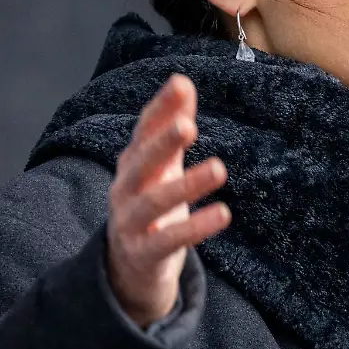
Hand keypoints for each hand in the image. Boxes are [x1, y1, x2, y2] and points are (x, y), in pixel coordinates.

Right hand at [106, 74, 229, 327]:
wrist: (127, 268)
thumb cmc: (150, 204)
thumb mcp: (162, 165)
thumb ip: (172, 126)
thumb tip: (182, 80)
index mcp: (132, 163)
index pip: (143, 130)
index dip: (161, 108)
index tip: (180, 85)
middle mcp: (125, 189)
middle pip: (140, 163)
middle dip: (161, 143)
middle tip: (188, 125)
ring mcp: (130, 222)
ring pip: (154, 202)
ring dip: (186, 185)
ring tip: (219, 169)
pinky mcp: (144, 253)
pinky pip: (168, 240)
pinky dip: (195, 228)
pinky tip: (223, 213)